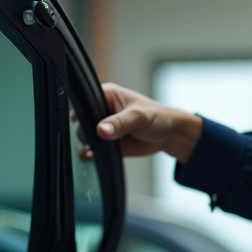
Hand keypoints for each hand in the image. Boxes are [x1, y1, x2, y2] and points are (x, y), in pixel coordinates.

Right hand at [84, 83, 202, 163]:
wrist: (169, 135)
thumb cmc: (157, 117)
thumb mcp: (138, 117)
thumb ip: (119, 123)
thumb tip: (101, 130)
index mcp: (107, 95)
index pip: (85, 101)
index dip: (81, 113)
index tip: (84, 123)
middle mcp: (102, 111)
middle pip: (82, 122)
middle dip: (86, 132)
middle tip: (101, 137)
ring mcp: (104, 128)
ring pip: (84, 137)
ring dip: (87, 144)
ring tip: (98, 147)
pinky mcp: (107, 143)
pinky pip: (91, 149)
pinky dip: (90, 154)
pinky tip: (94, 155)